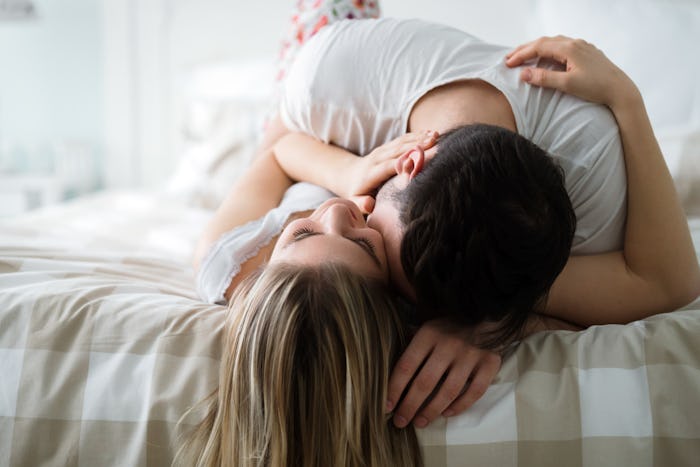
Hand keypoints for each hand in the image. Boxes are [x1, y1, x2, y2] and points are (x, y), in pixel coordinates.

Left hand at [346, 130, 437, 212]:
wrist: (348, 175)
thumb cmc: (355, 192)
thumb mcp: (354, 200)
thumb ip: (361, 203)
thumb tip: (370, 204)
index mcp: (372, 172)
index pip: (390, 165)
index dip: (404, 162)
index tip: (419, 159)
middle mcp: (377, 158)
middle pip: (399, 150)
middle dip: (417, 146)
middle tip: (435, 143)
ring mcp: (382, 150)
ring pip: (402, 142)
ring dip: (419, 138)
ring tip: (436, 136)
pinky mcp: (387, 147)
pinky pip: (402, 140)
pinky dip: (416, 136)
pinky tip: (430, 133)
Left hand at [386, 318, 501, 428]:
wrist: (488, 313)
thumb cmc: (450, 324)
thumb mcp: (428, 325)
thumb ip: (411, 342)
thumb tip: (389, 360)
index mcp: (429, 333)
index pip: (406, 366)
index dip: (394, 389)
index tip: (386, 406)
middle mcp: (449, 344)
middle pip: (425, 383)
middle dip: (409, 406)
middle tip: (400, 422)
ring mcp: (471, 355)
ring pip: (448, 391)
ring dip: (431, 411)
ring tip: (419, 422)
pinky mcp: (490, 363)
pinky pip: (474, 392)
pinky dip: (460, 406)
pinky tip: (446, 413)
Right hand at [505, 35, 638, 109]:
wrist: (620, 90)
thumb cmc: (596, 88)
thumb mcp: (567, 84)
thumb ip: (544, 78)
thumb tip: (523, 74)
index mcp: (569, 48)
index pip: (539, 47)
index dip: (521, 54)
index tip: (507, 63)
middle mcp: (575, 43)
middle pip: (544, 41)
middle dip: (526, 49)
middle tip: (510, 58)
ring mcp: (582, 47)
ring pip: (554, 42)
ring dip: (537, 48)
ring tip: (524, 56)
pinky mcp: (587, 53)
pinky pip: (563, 46)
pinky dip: (549, 50)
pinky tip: (547, 57)